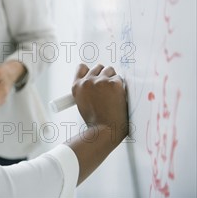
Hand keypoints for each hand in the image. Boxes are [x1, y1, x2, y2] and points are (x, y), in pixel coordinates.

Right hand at [67, 63, 128, 184]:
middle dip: (104, 75)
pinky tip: (119, 96)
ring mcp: (100, 81)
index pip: (82, 67)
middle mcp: (87, 81)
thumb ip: (86, 90)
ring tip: (114, 93)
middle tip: (109, 87)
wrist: (104, 130)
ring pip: (110, 70)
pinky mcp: (114, 84)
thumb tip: (95, 82)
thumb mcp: (82, 103)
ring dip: (113, 78)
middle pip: (98, 67)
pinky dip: (121, 86)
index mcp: (77, 86)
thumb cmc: (96, 121)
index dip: (90, 71)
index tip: (96, 75)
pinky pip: (120, 78)